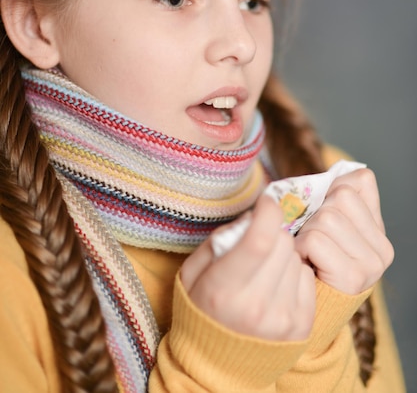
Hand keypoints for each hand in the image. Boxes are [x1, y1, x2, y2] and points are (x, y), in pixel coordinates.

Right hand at [181, 194, 315, 341]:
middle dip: (272, 233)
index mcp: (224, 290)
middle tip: (258, 244)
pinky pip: (308, 276)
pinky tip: (277, 284)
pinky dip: (294, 273)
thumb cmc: (202, 307)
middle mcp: (256, 307)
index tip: (265, 203)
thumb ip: (220, 240)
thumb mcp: (193, 272)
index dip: (267, 212)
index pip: (261, 239)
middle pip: (282, 243)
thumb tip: (255, 216)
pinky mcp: (301, 327)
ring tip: (264, 270)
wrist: (218, 364)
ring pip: (296, 257)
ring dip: (283, 255)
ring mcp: (282, 319)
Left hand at [294, 168, 393, 293]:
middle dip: (315, 213)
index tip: (321, 212)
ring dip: (305, 232)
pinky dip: (301, 247)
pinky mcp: (353, 278)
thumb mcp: (326, 223)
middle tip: (310, 237)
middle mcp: (383, 247)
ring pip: (326, 218)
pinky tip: (304, 262)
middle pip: (340, 197)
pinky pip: (316, 240)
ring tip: (306, 251)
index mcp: (378, 228)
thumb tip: (335, 175)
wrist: (307, 307)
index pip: (360, 181)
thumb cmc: (311, 257)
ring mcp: (372, 264)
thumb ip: (334, 197)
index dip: (332, 191)